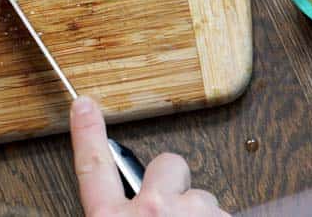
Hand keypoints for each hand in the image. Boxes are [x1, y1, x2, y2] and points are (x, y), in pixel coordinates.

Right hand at [70, 96, 227, 215]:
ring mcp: (190, 213)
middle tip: (175, 214)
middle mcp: (151, 210)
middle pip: (167, 166)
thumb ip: (117, 216)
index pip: (92, 167)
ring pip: (203, 197)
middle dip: (176, 183)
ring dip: (202, 215)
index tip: (85, 105)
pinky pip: (227, 213)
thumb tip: (125, 210)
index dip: (88, 133)